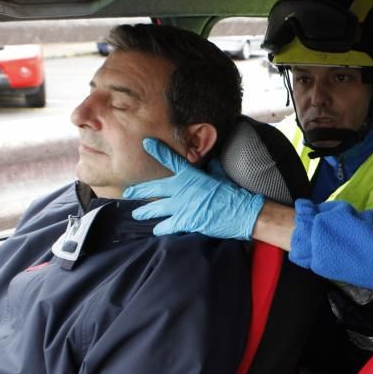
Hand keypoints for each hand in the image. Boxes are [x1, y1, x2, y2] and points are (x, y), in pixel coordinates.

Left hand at [123, 138, 263, 239]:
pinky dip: (160, 228)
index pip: (172, 159)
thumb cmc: (234, 194)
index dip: (158, 151)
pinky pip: (166, 225)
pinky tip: (155, 230)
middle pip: (155, 187)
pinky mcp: (186, 221)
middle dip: (139, 190)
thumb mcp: (222, 178)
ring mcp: (182, 206)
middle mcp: (183, 189)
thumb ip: (213, 170)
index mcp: (192, 175)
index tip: (147, 143)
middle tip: (129, 192)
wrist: (243, 212)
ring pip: (156, 208)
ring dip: (145, 212)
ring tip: (137, 214)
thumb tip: (213, 162)